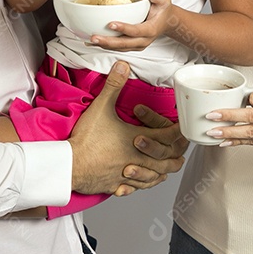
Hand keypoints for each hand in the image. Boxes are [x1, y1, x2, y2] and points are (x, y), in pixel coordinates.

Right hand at [69, 61, 184, 195]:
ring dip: (163, 171)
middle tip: (181, 151)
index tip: (182, 127)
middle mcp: (138, 159)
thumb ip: (114, 86)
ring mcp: (128, 175)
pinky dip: (143, 184)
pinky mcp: (117, 184)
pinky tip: (142, 181)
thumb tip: (123, 66)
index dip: (178, 131)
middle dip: (175, 155)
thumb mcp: (101, 108)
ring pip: (154, 177)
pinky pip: (136, 187)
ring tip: (166, 168)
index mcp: (139, 140)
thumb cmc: (87, 139)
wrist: (70, 166)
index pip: (168, 137)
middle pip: (167, 161)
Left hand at [90, 0, 174, 51]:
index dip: (123, 28)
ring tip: (91, 40)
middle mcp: (144, 40)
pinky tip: (94, 42)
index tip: (110, 24)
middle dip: (108, 42)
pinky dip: (106, 46)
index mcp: (151, 29)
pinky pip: (118, 48)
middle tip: (94, 37)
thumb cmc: (163, 9)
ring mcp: (138, 45)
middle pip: (125, 44)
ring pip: (120, 48)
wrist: (167, 22)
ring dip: (105, 45)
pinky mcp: (132, 46)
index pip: (136, 30)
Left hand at [203, 89, 252, 152]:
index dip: (247, 98)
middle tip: (212, 115)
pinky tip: (225, 142)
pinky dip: (238, 142)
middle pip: (252, 117)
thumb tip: (241, 98)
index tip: (240, 98)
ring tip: (213, 131)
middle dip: (229, 116)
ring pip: (250, 133)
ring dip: (229, 132)